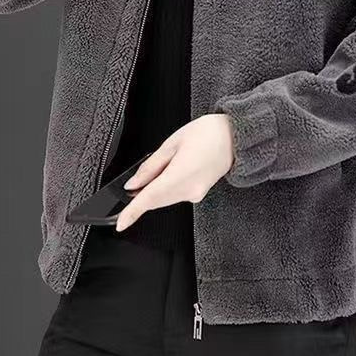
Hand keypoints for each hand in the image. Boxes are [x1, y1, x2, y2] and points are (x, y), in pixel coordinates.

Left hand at [114, 114, 235, 231]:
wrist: (235, 136)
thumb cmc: (208, 133)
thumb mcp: (172, 142)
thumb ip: (151, 165)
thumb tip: (134, 182)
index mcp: (180, 174)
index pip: (150, 198)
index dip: (132, 212)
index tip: (120, 223)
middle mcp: (189, 189)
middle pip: (156, 201)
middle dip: (140, 198)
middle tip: (130, 187)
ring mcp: (195, 193)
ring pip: (164, 200)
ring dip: (152, 194)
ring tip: (150, 175)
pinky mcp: (199, 192)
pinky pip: (175, 196)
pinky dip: (164, 191)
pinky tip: (164, 177)